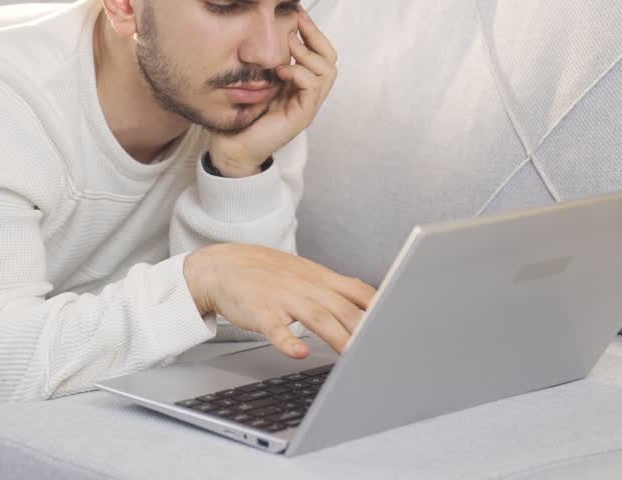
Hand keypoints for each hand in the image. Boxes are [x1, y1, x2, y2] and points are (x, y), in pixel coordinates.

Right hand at [182, 243, 376, 358]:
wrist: (222, 266)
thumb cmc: (267, 273)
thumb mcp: (306, 273)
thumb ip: (337, 288)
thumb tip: (371, 298)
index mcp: (320, 278)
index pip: (359, 291)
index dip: (380, 308)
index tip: (400, 324)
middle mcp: (306, 286)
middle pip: (344, 307)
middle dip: (366, 328)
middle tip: (385, 347)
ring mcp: (283, 298)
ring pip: (318, 318)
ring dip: (338, 337)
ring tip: (354, 355)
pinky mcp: (261, 311)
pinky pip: (276, 328)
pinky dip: (288, 340)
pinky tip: (299, 351)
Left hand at [208, 8, 337, 176]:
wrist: (232, 146)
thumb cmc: (240, 113)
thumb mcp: (255, 78)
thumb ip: (265, 60)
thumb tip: (264, 28)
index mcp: (299, 83)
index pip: (321, 52)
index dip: (313, 31)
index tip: (297, 11)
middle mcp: (308, 94)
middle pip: (331, 59)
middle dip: (315, 36)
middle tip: (296, 22)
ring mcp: (307, 106)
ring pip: (327, 71)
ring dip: (307, 54)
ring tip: (286, 48)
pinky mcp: (301, 116)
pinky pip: (313, 86)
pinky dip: (299, 72)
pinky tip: (280, 71)